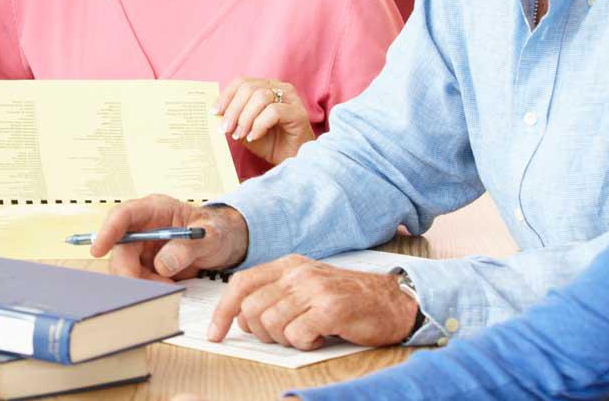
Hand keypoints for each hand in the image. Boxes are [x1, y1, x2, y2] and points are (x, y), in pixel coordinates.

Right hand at [88, 195, 248, 280]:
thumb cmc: (218, 230)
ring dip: (143, 282)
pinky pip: (138, 278)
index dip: (108, 231)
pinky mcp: (146, 263)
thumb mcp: (210, 235)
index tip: (99, 249)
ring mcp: (143, 246)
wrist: (225, 244)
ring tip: (170, 285)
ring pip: (127, 267)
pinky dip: (150, 287)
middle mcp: (144, 227)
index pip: (123, 215)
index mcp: (155, 209)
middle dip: (130, 271)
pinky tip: (169, 286)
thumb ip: (187, 247)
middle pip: (121, 249)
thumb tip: (161, 264)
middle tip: (153, 286)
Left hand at [208, 255, 418, 349]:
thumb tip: (241, 318)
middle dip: (261, 332)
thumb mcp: (306, 288)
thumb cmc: (348, 299)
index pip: (240, 284)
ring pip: (271, 323)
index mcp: (289, 265)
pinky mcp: (331, 308)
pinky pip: (297, 335)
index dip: (223, 311)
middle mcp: (299, 273)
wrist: (393, 302)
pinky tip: (319, 337)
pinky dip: (304, 344)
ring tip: (306, 334)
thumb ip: (275, 296)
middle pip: (252, 309)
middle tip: (284, 334)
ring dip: (285, 339)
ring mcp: (315, 289)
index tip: (215, 333)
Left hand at [215, 77, 314, 164]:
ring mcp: (291, 99)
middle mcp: (280, 88)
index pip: (242, 82)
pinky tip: (253, 136)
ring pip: (261, 97)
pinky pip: (273, 112)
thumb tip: (215, 114)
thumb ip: (233, 118)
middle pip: (249, 88)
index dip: (226, 96)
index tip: (214, 112)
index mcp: (266, 86)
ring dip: (245, 118)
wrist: (292, 160)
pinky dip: (259, 125)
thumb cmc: (270, 143)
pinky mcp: (298, 113)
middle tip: (225, 129)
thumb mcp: (245, 128)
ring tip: (240, 135)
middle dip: (233, 109)